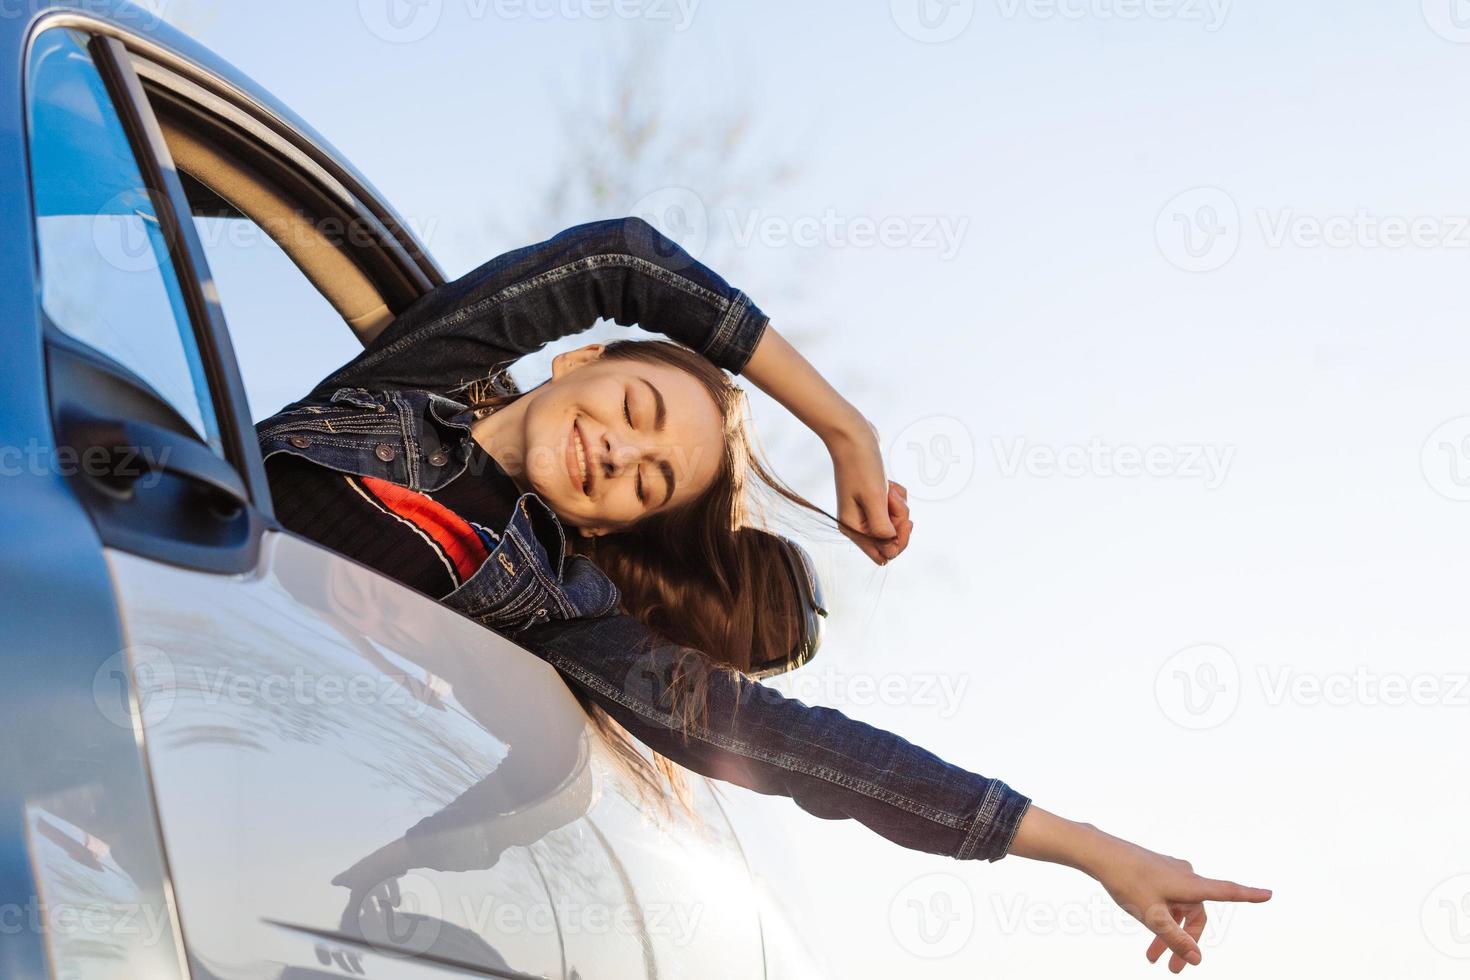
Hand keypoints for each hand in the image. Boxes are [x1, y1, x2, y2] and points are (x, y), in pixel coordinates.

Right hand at [826, 423, 911, 564]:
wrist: (854, 436)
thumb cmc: (861, 465)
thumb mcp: (875, 499)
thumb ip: (883, 529)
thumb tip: (890, 551)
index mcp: (854, 529)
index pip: (884, 554)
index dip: (898, 540)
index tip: (903, 521)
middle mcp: (858, 524)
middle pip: (892, 537)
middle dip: (899, 518)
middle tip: (892, 499)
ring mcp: (866, 511)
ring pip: (896, 521)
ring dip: (898, 504)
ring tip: (887, 486)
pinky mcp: (874, 500)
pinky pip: (895, 507)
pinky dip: (897, 495)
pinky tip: (888, 483)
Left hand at [1089, 835, 1272, 971]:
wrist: (1100, 854)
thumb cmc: (1127, 881)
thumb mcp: (1152, 916)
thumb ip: (1176, 939)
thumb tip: (1197, 959)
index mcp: (1191, 884)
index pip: (1228, 891)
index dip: (1249, 895)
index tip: (1269, 894)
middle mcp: (1186, 875)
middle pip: (1195, 915)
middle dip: (1185, 942)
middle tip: (1172, 969)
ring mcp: (1170, 871)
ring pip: (1178, 909)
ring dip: (1169, 932)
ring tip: (1152, 957)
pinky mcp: (1156, 870)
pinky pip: (1167, 898)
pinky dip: (1161, 916)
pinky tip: (1146, 927)